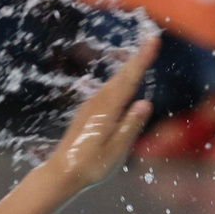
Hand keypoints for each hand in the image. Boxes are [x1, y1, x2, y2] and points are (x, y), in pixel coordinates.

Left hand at [46, 36, 157, 191]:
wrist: (61, 172)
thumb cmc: (91, 166)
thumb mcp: (115, 151)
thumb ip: (130, 126)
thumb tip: (145, 103)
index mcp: (107, 110)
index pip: (129, 80)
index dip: (142, 60)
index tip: (153, 41)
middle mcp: (98, 102)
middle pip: (121, 76)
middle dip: (137, 59)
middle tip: (152, 42)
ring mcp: (90, 106)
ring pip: (113, 82)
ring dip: (128, 68)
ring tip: (142, 57)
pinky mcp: (87, 112)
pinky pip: (107, 90)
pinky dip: (119, 81)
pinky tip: (123, 83)